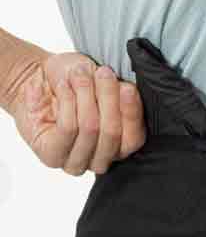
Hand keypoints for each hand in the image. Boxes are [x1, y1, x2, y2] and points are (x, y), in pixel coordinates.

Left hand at [12, 52, 145, 174]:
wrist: (39, 79)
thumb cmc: (77, 83)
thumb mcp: (107, 84)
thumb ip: (123, 93)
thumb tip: (129, 92)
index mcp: (122, 147)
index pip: (134, 138)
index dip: (131, 113)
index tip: (127, 87)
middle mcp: (102, 160)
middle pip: (112, 133)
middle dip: (108, 98)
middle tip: (104, 73)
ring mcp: (77, 162)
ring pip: (90, 129)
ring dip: (86, 96)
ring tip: (81, 75)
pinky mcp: (53, 156)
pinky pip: (68, 128)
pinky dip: (68, 102)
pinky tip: (65, 87)